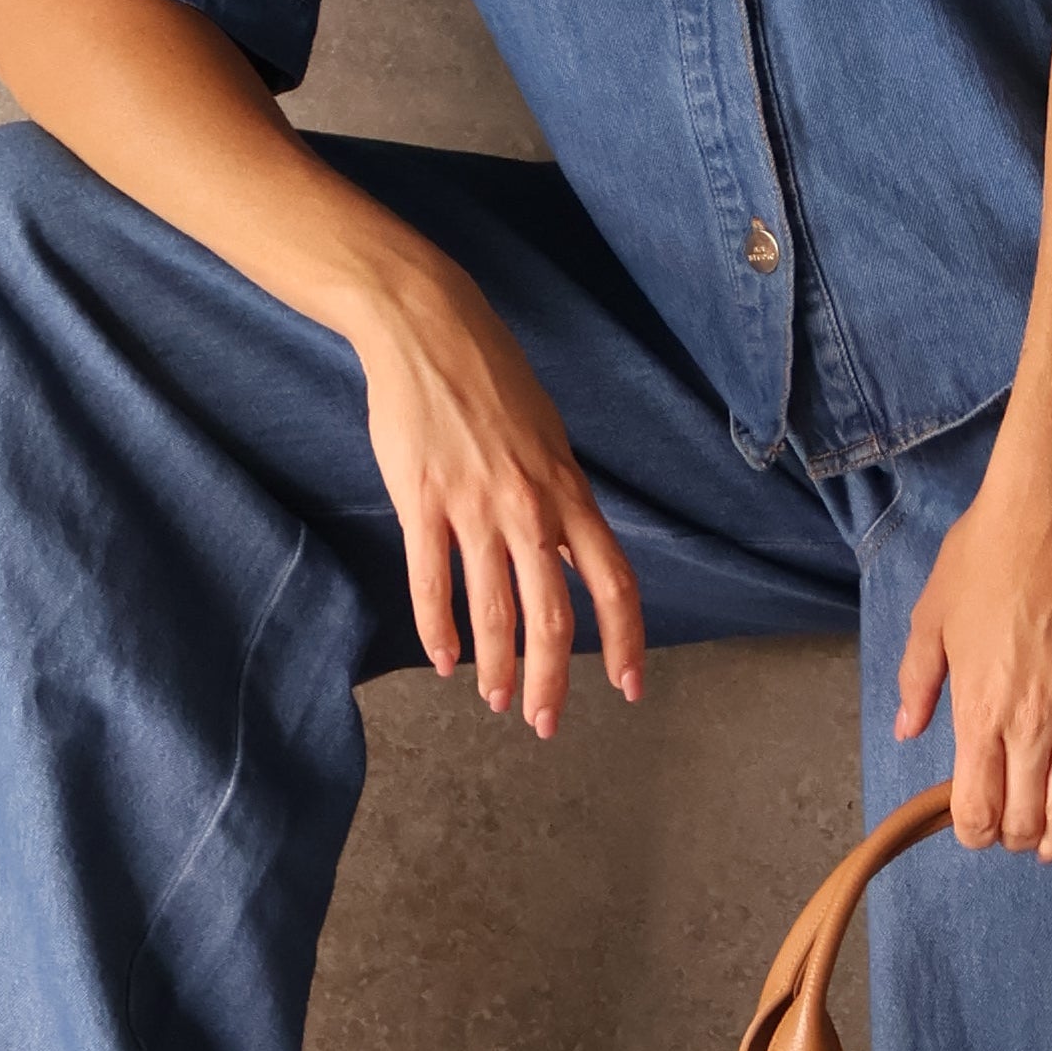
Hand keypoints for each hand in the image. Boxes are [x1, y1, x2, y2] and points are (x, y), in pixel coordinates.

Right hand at [353, 256, 644, 737]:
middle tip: (546, 723)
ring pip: (494, 610)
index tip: (629, 688)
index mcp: (568, 491)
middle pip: (554, 615)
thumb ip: (559, 499)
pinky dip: (438, 630)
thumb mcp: (546, 437)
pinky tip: (444, 662)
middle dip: (554, 680)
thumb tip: (568, 554)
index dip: (627, 641)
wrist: (427, 327)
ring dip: (499, 668)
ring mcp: (474, 505)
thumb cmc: (490, 379)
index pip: (614, 582)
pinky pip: (432, 581)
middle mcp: (530, 506)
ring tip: (498, 703)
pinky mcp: (422, 500)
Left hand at [891, 432, 1051, 860]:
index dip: (975, 834)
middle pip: (1028, 818)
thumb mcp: (930, 620)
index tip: (974, 829)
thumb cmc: (984, 558)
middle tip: (1012, 832)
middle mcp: (1031, 723)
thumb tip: (908, 730)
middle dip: (1016, 839)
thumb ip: (918, 684)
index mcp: (979, 712)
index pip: (979, 809)